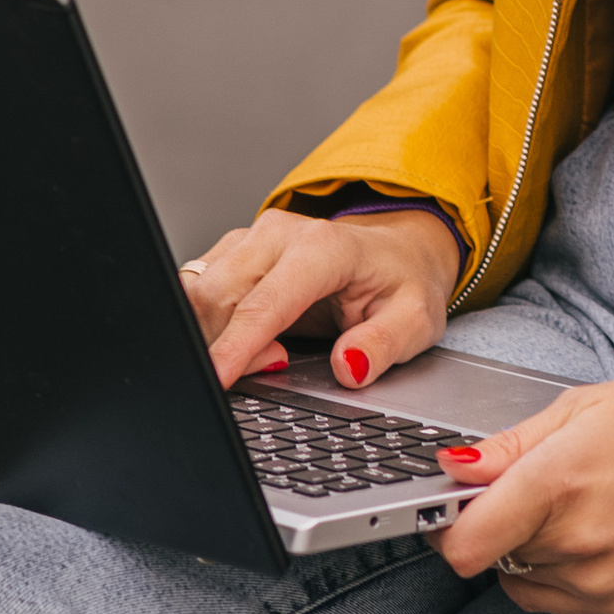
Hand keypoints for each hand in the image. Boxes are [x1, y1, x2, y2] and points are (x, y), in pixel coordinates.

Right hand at [178, 204, 463, 393]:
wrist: (396, 253)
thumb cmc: (402, 284)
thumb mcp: (415, 320)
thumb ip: (383, 345)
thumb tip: (350, 367)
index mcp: (323, 247)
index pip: (265, 302)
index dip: (236, 345)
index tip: (216, 379)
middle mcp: (279, 234)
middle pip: (218, 296)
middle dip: (226, 345)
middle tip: (276, 365)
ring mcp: (252, 238)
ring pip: (199, 293)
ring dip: (214, 335)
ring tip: (272, 351)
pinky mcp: (234, 250)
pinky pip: (198, 291)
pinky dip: (210, 325)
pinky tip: (250, 337)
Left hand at [438, 368, 613, 613]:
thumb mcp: (582, 406)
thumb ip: (509, 446)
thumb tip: (454, 467)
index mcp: (559, 483)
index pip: (463, 544)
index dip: (442, 523)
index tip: (450, 500)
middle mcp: (576, 542)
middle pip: (486, 555)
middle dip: (489, 520)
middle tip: (521, 482)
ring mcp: (597, 580)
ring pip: (514, 577)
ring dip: (519, 547)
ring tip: (564, 501)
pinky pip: (548, 597)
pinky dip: (547, 569)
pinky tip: (579, 529)